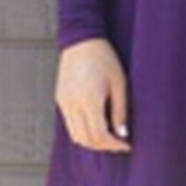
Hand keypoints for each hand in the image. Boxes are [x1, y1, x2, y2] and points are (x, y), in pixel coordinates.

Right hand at [54, 37, 131, 152]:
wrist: (81, 39)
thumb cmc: (103, 57)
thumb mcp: (119, 83)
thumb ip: (120, 110)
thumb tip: (122, 134)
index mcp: (89, 100)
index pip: (99, 135)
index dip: (114, 145)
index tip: (126, 145)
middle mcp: (72, 104)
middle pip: (85, 140)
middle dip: (103, 146)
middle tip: (118, 144)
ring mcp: (63, 102)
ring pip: (75, 135)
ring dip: (91, 140)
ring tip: (108, 136)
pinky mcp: (60, 99)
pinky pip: (70, 123)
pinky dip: (82, 130)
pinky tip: (96, 123)